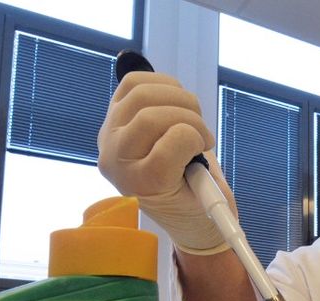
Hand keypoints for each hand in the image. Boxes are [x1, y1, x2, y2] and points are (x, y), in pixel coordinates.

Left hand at [98, 71, 236, 253]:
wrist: (171, 198)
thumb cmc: (193, 199)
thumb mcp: (208, 198)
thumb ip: (203, 175)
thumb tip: (191, 135)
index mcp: (139, 184)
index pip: (163, 150)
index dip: (193, 140)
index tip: (204, 149)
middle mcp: (116, 157)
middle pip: (150, 117)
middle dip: (190, 118)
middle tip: (203, 136)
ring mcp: (112, 131)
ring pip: (142, 93)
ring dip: (179, 98)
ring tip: (191, 118)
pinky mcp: (116, 111)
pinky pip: (134, 81)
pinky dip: (163, 84)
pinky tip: (176, 103)